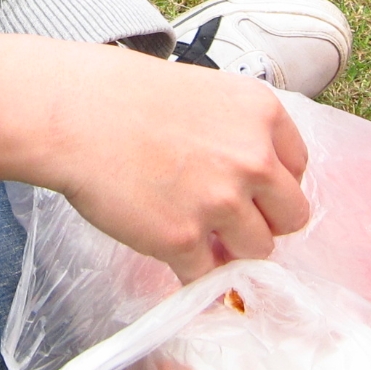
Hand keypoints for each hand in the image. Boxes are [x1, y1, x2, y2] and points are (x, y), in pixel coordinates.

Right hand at [0, 34, 308, 282]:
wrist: (71, 113)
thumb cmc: (123, 94)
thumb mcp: (204, 92)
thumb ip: (238, 132)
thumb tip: (252, 177)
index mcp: (262, 114)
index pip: (299, 168)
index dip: (272, 184)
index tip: (249, 189)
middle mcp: (253, 159)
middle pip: (293, 216)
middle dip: (264, 222)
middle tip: (228, 218)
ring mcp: (221, 203)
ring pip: (258, 252)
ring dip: (230, 250)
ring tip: (196, 235)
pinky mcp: (184, 240)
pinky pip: (207, 277)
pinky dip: (193, 276)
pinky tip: (173, 257)